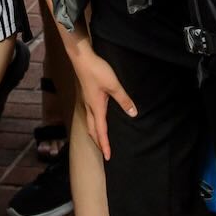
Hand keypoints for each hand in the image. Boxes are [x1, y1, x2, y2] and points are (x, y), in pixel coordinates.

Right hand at [67, 44, 139, 160]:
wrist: (82, 58)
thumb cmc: (97, 71)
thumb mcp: (114, 85)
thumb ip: (124, 100)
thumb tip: (133, 114)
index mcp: (96, 108)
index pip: (101, 131)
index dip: (105, 145)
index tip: (108, 157)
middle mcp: (89, 107)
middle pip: (92, 130)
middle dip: (98, 142)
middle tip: (104, 152)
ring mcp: (86, 101)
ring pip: (89, 123)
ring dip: (95, 133)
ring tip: (100, 139)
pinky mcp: (86, 95)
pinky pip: (90, 115)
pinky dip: (94, 123)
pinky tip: (98, 118)